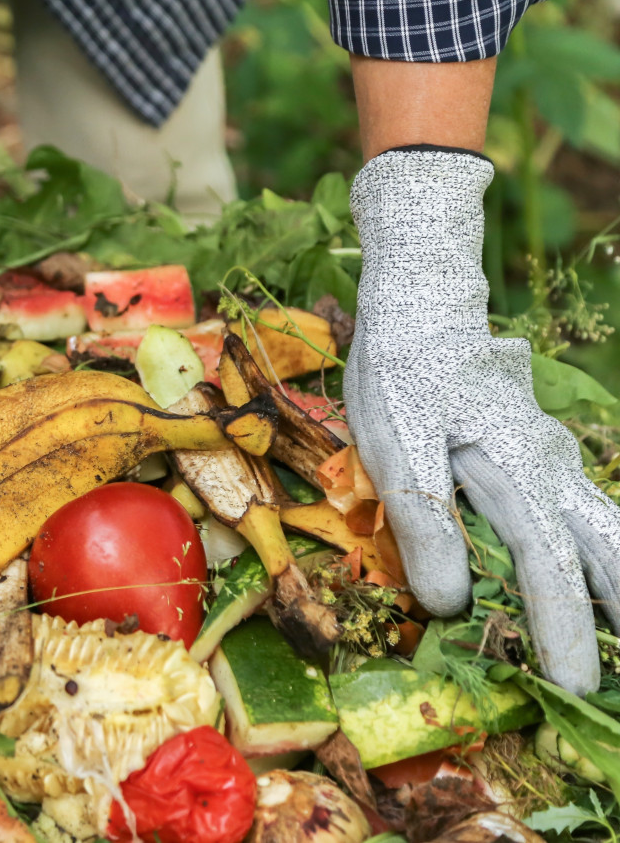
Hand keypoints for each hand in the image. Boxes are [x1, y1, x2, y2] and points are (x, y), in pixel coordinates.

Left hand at [345, 147, 619, 694]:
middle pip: (605, 551)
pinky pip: (588, 508)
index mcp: (514, 471)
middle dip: (619, 612)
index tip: (572, 686)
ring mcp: (553, 458)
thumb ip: (422, 520)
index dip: (561, 627)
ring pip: (608, 527)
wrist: (423, 303)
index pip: (547, 565)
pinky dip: (608, 548)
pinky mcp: (540, 452)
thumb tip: (450, 602)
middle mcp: (549, 469)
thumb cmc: (402, 373)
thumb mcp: (393, 444)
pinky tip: (607, 571)